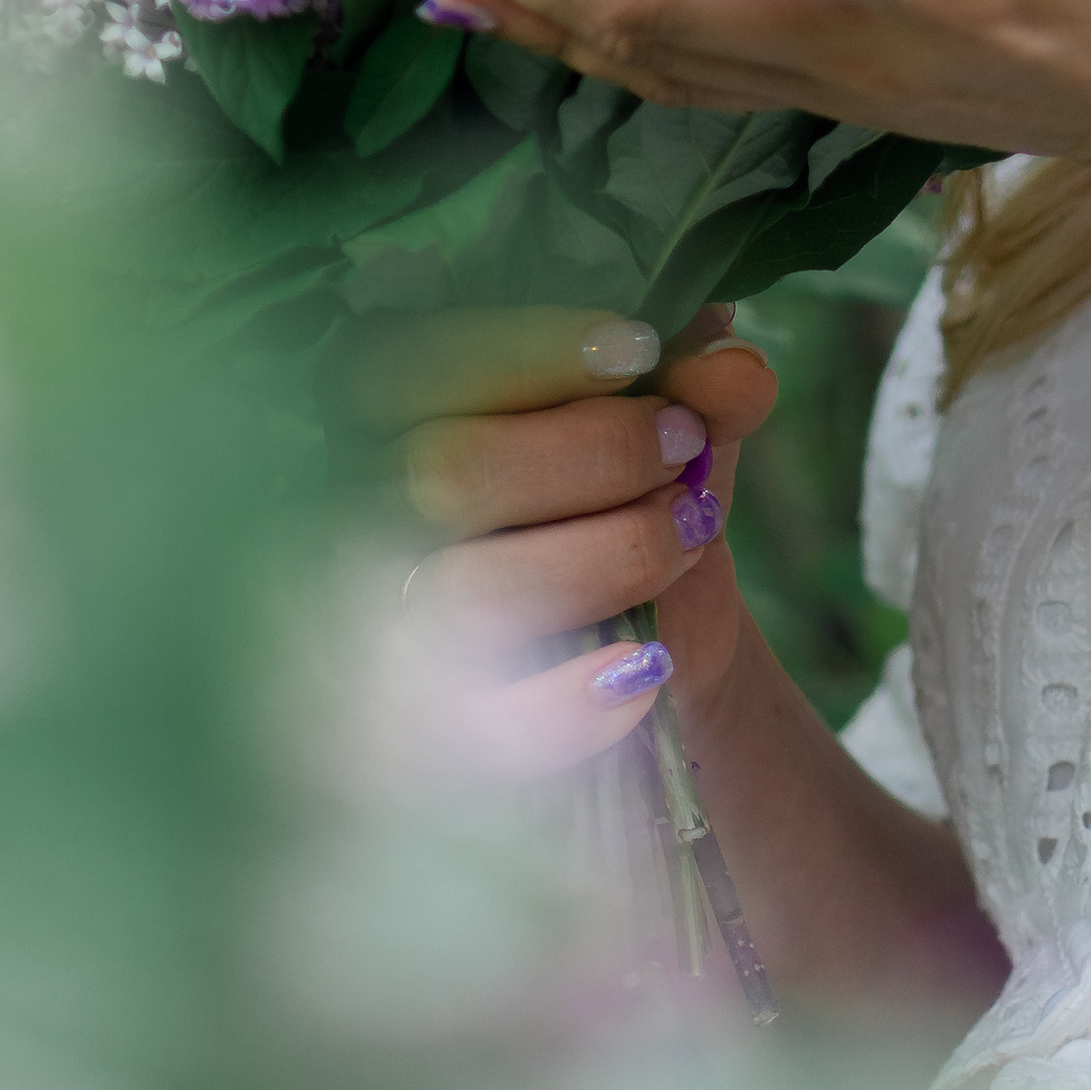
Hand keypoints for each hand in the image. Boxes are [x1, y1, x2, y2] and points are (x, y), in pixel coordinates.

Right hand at [352, 301, 777, 772]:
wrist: (656, 640)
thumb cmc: (637, 495)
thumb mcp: (682, 420)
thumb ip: (707, 381)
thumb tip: (728, 366)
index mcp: (394, 409)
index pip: (404, 362)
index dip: (522, 352)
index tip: (639, 351)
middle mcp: (361, 515)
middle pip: (441, 474)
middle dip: (594, 453)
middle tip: (682, 450)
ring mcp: (382, 633)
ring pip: (464, 594)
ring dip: (607, 558)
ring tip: (687, 538)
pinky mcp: (425, 738)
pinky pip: (469, 731)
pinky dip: (564, 706)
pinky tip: (643, 667)